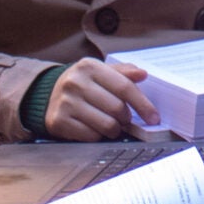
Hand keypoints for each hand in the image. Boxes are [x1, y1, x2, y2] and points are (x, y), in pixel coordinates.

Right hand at [43, 57, 160, 139]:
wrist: (49, 95)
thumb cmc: (84, 84)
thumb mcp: (101, 73)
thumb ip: (123, 73)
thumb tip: (143, 74)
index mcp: (89, 66)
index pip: (124, 87)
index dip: (143, 104)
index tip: (154, 118)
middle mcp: (75, 82)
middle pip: (117, 108)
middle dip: (126, 118)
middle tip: (124, 119)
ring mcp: (65, 102)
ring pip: (106, 125)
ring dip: (114, 129)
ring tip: (111, 125)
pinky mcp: (58, 121)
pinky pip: (91, 136)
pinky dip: (98, 136)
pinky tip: (94, 128)